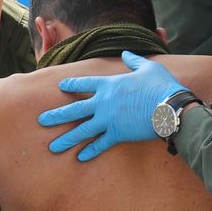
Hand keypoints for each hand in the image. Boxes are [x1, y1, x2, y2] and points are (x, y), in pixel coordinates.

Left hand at [38, 51, 187, 160]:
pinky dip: (90, 151)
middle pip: (74, 110)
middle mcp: (103, 102)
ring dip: (67, 139)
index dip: (71, 85)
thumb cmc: (160, 85)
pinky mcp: (118, 134)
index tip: (60, 86)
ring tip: (53, 147)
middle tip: (41, 121)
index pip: (84, 84)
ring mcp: (108, 120)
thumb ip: (133, 61)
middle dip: (57, 116)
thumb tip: (126, 53)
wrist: (170, 107)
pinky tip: (80, 157)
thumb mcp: (147, 68)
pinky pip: (100, 144)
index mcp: (109, 84)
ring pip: (82, 131)